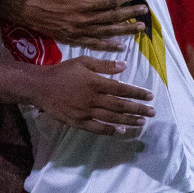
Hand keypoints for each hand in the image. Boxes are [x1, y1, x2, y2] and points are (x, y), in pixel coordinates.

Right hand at [8, 0, 147, 51]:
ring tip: (138, 29)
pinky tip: (119, 47)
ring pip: (105, 33)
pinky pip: (92, 45)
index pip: (108, 2)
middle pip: (110, 19)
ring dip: (123, 31)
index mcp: (80, 3)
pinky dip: (107, 46)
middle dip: (129, 16)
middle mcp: (81, 20)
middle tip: (144, 14)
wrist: (19, 7)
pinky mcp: (70, 39)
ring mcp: (76, 32)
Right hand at [30, 56, 154, 134]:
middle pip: (120, 105)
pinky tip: (121, 131)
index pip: (122, 89)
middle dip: (138, 109)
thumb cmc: (62, 71)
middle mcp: (93, 99)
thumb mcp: (83, 61)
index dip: (137, 93)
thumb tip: (124, 66)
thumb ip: (103, 64)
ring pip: (112, 118)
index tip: (150, 96)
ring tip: (142, 122)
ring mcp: (85, 112)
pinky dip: (110, 131)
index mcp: (95, 82)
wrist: (40, 87)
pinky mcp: (78, 122)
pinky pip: (97, 128)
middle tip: (152, 112)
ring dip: (128, 120)